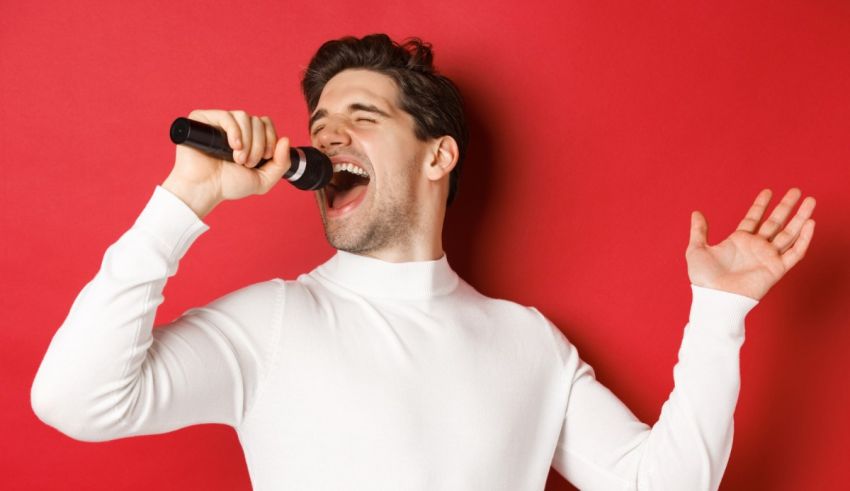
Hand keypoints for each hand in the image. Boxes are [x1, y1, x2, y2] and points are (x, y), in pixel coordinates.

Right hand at [162, 109, 291, 217]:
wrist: (204, 190)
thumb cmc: (228, 185)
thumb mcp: (263, 179)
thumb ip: (281, 163)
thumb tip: (286, 139)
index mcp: (248, 137)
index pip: (266, 124)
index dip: (271, 138)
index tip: (265, 158)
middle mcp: (234, 127)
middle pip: (257, 121)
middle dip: (258, 144)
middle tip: (247, 163)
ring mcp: (218, 122)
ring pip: (244, 116)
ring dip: (247, 140)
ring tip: (238, 159)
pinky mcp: (203, 120)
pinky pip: (226, 116)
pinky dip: (234, 131)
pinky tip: (233, 146)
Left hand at [686, 188, 815, 299]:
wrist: (714, 299)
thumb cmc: (703, 279)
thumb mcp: (697, 249)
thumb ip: (699, 230)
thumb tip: (696, 213)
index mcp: (738, 241)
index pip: (753, 218)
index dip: (760, 205)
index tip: (768, 191)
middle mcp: (756, 247)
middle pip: (775, 222)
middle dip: (786, 207)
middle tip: (796, 190)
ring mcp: (767, 257)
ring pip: (789, 233)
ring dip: (800, 218)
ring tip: (810, 200)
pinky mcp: (776, 269)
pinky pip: (795, 252)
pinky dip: (804, 239)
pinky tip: (810, 223)